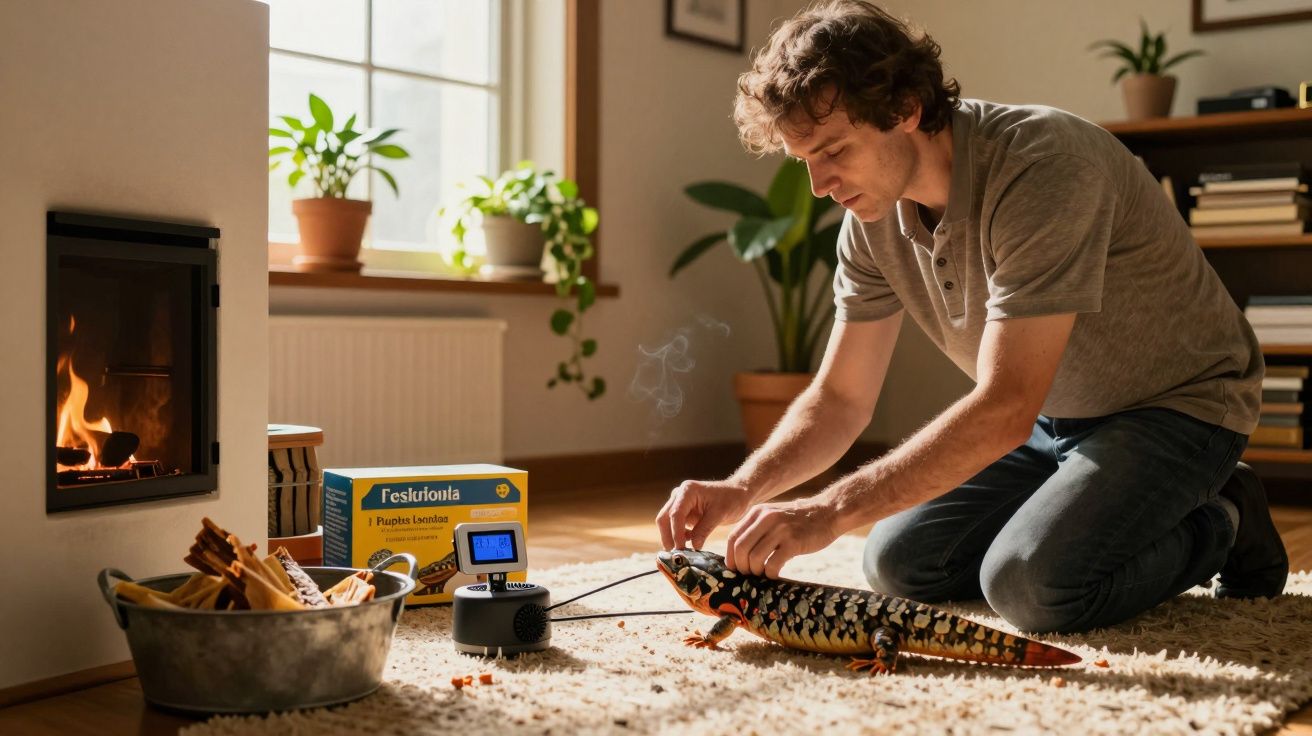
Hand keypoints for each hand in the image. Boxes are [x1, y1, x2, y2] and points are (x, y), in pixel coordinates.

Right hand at [656, 479, 755, 550]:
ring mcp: (680, 503)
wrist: (739, 494)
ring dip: (673, 538)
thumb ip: (704, 530)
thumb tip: (693, 547)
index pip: (675, 514)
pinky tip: (691, 542)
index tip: (680, 549)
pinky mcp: (684, 513)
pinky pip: (676, 527)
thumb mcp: (719, 514)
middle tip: (675, 554)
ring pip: (667, 523)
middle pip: (664, 518)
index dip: (675, 533)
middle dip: (668, 537)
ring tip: (684, 552)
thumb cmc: (732, 499)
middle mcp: (679, 495)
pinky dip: (680, 537)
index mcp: (687, 491)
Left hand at [725, 498, 840, 577]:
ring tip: (764, 574)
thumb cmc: (798, 521)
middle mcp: (766, 519)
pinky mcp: (793, 542)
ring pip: (754, 558)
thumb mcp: (773, 516)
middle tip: (750, 574)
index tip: (736, 569)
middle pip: (741, 549)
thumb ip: (757, 530)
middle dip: (742, 567)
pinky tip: (776, 574)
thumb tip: (738, 556)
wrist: (828, 512)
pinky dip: (771, 574)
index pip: (733, 538)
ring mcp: (780, 530)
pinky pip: (773, 564)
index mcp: (757, 513)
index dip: (731, 557)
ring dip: (756, 572)